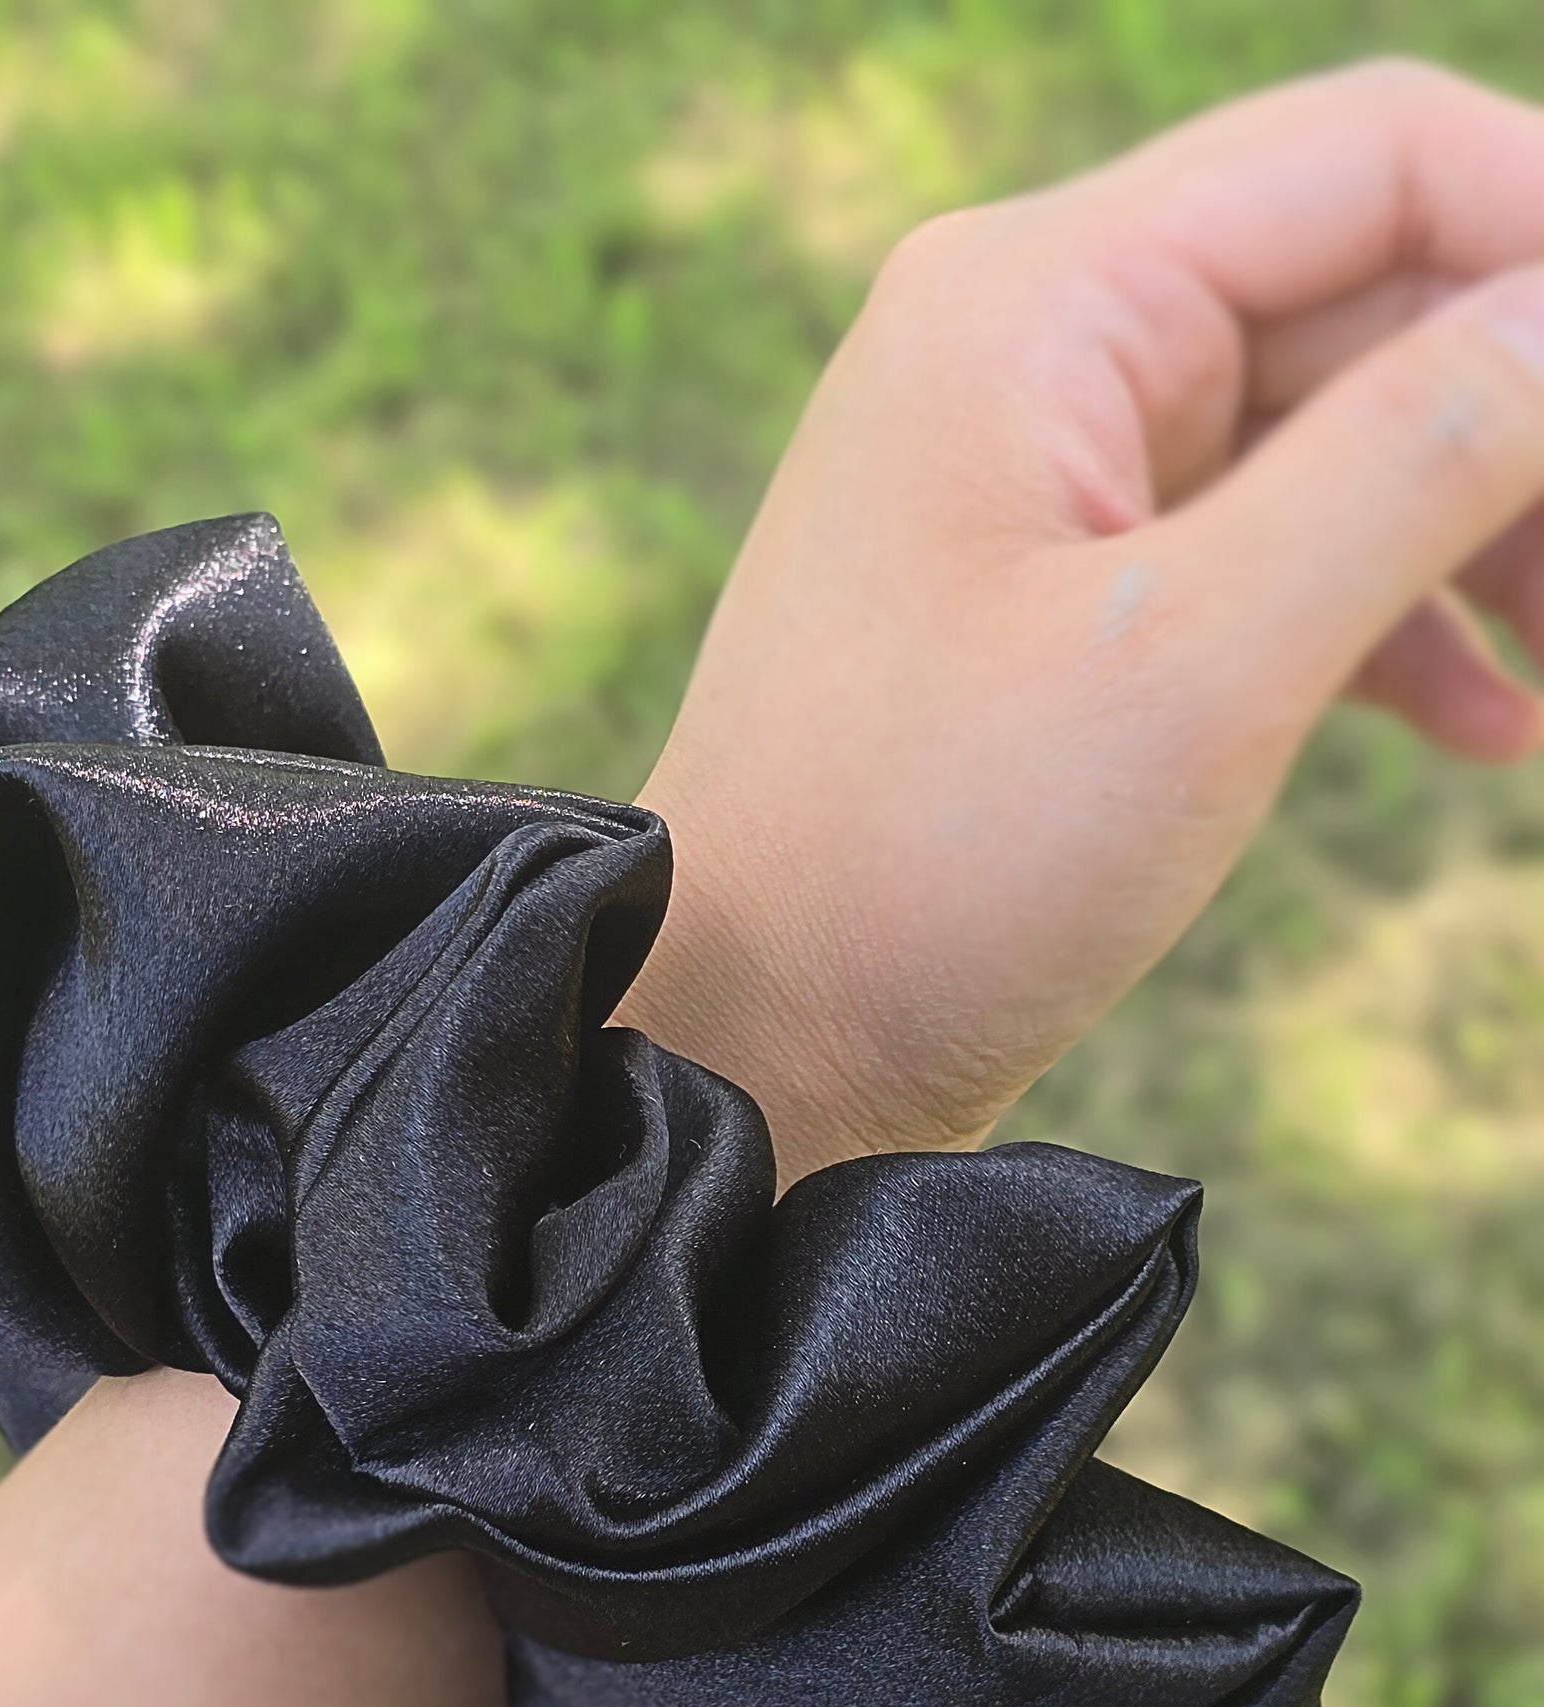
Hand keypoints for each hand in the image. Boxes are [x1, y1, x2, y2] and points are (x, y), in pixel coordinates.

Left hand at [624, 59, 1543, 1179]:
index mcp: (1034, 303)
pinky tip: (1483, 724)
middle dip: (1527, 417)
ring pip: (1327, 427)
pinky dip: (1378, 613)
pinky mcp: (1044, 598)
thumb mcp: (1199, 663)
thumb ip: (1420, 457)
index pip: (1375, 158)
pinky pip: (1257, 545)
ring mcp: (1028, 476)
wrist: (749, 1041)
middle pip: (1364, 289)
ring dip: (1478, 526)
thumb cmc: (926, 867)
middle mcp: (1022, 350)